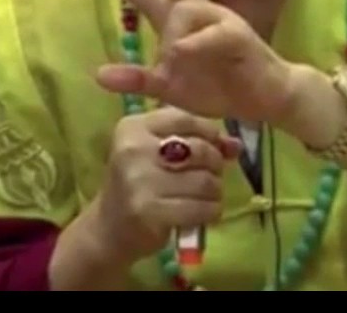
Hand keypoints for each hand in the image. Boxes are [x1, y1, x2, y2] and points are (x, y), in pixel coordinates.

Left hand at [85, 0, 298, 123]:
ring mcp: (216, 16)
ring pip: (180, 14)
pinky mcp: (235, 32)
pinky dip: (194, 46)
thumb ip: (137, 79)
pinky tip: (186, 54)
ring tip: (191, 70)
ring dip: (175, 45)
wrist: (265, 97)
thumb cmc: (218, 87)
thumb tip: (98, 75)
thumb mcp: (168, 87)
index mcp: (175, 18)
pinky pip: (204, 35)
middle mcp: (194, 9)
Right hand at [92, 107, 241, 262]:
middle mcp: (133, 149)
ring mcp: (139, 181)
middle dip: (215, 165)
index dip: (209, 134)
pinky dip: (211, 211)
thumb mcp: (160, 153)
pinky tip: (204, 212)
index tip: (213, 148)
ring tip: (206, 197)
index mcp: (133, 127)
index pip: (186, 118)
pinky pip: (200, 208)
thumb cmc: (141, 183)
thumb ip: (197, 141)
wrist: (109, 228)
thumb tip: (237, 145)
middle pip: (200, 150)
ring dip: (215, 192)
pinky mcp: (149, 211)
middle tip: (210, 176)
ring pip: (204, 181)